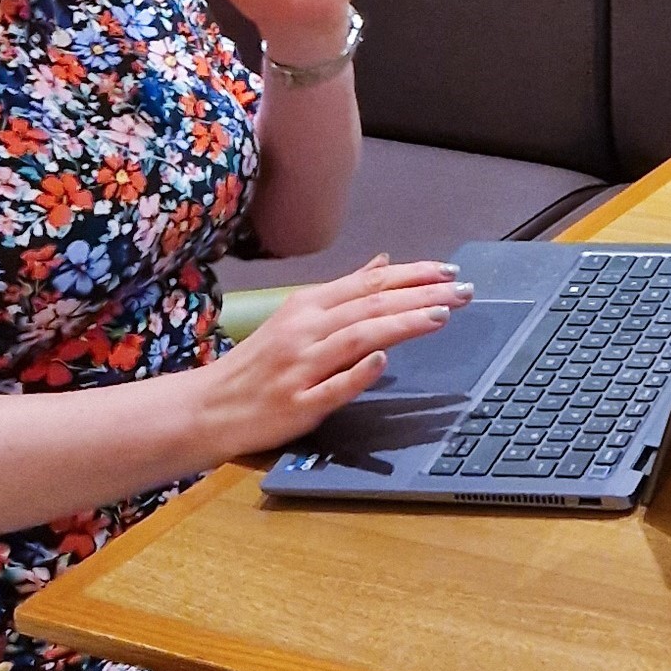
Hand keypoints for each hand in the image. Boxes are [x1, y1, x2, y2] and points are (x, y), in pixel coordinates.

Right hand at [191, 258, 467, 457]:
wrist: (206, 407)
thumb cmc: (259, 362)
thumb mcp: (298, 317)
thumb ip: (344, 292)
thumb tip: (384, 263)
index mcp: (307, 306)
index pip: (368, 284)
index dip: (412, 275)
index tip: (450, 271)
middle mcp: (305, 331)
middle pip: (371, 306)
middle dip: (421, 295)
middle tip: (463, 291)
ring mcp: (300, 368)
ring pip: (357, 339)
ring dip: (401, 325)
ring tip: (440, 316)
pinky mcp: (296, 406)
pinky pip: (331, 388)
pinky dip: (358, 374)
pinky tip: (383, 363)